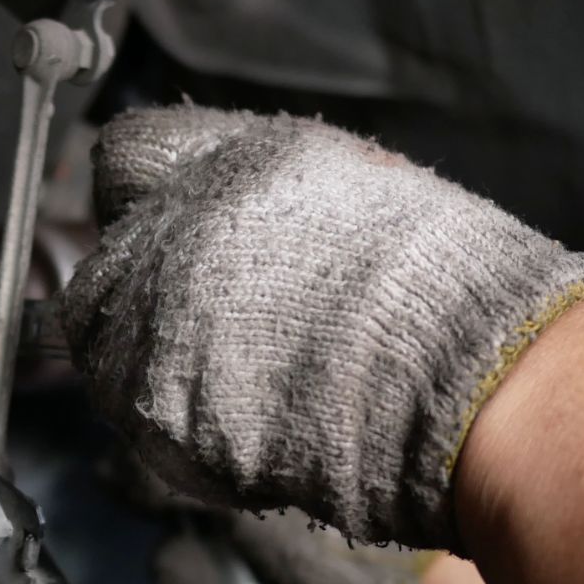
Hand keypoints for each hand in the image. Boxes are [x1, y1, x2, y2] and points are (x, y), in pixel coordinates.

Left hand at [58, 105, 583, 548]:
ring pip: (104, 345)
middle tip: (208, 331)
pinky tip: (248, 427)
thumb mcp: (352, 190)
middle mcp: (177, 227)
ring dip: (148, 364)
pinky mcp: (160, 407)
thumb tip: (215, 210)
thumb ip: (259, 193)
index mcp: (231, 159)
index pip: (124, 157)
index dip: (144, 199)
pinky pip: (136, 415)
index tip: (162, 229)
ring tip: (240, 386)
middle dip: (138, 294)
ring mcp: (159, 318)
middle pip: (99, 262)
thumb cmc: (451, 294)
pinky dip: (173, 425)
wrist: (485, 387)